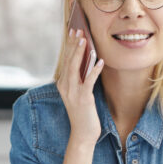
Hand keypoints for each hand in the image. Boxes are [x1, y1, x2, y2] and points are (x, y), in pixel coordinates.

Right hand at [56, 28, 103, 145]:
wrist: (83, 133)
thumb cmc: (83, 113)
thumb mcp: (79, 93)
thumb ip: (80, 78)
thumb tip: (88, 60)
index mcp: (62, 83)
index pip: (65, 60)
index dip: (69, 45)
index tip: (73, 31)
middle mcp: (65, 86)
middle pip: (69, 60)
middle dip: (73, 44)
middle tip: (78, 29)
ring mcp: (73, 92)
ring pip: (75, 68)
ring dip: (80, 53)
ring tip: (84, 40)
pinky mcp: (83, 98)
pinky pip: (88, 81)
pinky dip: (94, 70)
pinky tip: (100, 61)